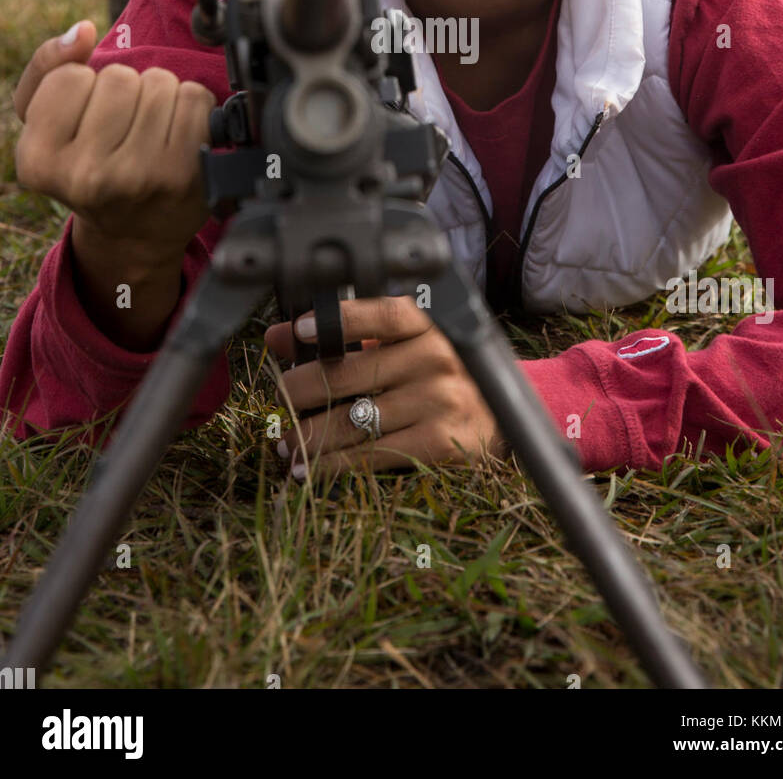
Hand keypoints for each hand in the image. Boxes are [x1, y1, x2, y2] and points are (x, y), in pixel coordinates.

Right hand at [14, 20, 215, 260]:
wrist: (134, 234)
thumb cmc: (88, 165)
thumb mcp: (46, 122)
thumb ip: (47, 67)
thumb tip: (82, 31)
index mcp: (39, 162)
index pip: (71, 77)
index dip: (84, 87)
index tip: (86, 121)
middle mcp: (87, 176)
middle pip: (118, 77)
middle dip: (124, 90)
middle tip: (122, 128)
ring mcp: (140, 177)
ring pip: (159, 83)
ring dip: (159, 96)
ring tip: (149, 131)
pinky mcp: (185, 173)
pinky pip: (194, 98)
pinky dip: (189, 107)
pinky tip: (175, 136)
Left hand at [265, 296, 509, 478]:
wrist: (503, 416)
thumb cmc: (440, 375)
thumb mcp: (403, 344)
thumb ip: (347, 336)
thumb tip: (278, 337)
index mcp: (428, 325)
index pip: (381, 313)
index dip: (339, 320)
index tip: (300, 330)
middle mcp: (435, 357)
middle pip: (349, 373)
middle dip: (301, 391)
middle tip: (281, 402)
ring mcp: (439, 400)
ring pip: (352, 419)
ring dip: (308, 435)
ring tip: (286, 443)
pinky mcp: (440, 441)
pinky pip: (371, 454)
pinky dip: (331, 465)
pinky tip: (307, 470)